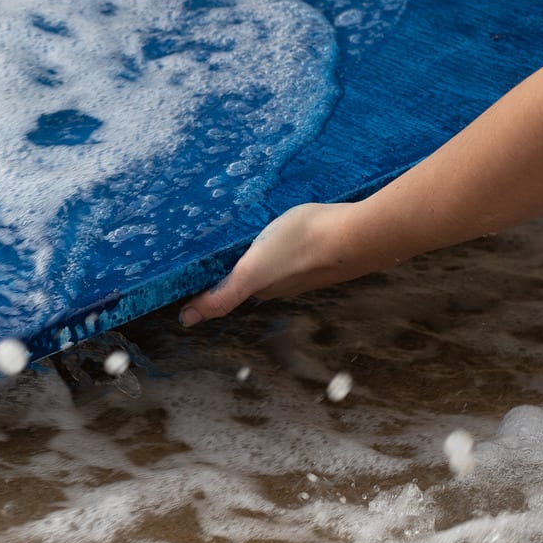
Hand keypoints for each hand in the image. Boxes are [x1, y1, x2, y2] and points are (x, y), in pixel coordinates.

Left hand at [179, 202, 358, 324]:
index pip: (229, 286)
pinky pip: (292, 243)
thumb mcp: (253, 271)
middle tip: (211, 244)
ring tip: (240, 232)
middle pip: (249, 274)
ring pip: (270, 259)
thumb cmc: (301, 247)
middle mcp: (281, 281)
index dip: (210, 280)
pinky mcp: (321, 244)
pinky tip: (278, 222)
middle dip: (231, 264)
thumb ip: (222, 296)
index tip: (192, 265)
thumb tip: (187, 320)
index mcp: (262, 286)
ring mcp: (303, 264)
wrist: (356, 234)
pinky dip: (278, 237)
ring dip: (255, 250)